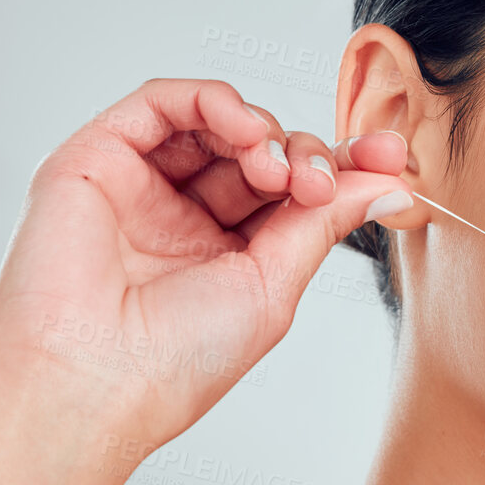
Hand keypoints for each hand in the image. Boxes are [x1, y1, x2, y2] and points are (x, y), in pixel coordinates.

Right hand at [0, 77, 411, 472]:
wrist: (91, 382)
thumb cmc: (175, 359)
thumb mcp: (274, 286)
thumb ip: (324, 222)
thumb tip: (391, 181)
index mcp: (226, 253)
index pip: (292, 190)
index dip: (343, 166)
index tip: (393, 156)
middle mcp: (182, 214)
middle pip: (261, 150)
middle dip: (306, 154)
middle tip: (320, 183)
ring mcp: (140, 184)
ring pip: (216, 121)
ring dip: (264, 130)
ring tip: (279, 171)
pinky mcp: (97, 158)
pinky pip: (162, 102)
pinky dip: (213, 102)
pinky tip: (245, 132)